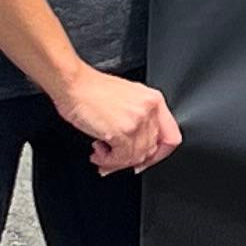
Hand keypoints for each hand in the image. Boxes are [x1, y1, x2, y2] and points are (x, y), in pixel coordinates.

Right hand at [57, 68, 184, 173]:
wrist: (74, 84)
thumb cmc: (93, 90)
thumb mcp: (128, 99)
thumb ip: (139, 120)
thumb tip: (139, 150)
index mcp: (154, 101)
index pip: (172, 137)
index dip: (160, 154)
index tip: (145, 160)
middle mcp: (149, 110)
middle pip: (151, 150)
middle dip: (130, 160)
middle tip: (114, 159)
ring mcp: (137, 121)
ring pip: (135, 157)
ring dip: (115, 161)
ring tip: (102, 154)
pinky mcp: (121, 131)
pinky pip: (120, 158)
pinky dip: (107, 161)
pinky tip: (98, 152)